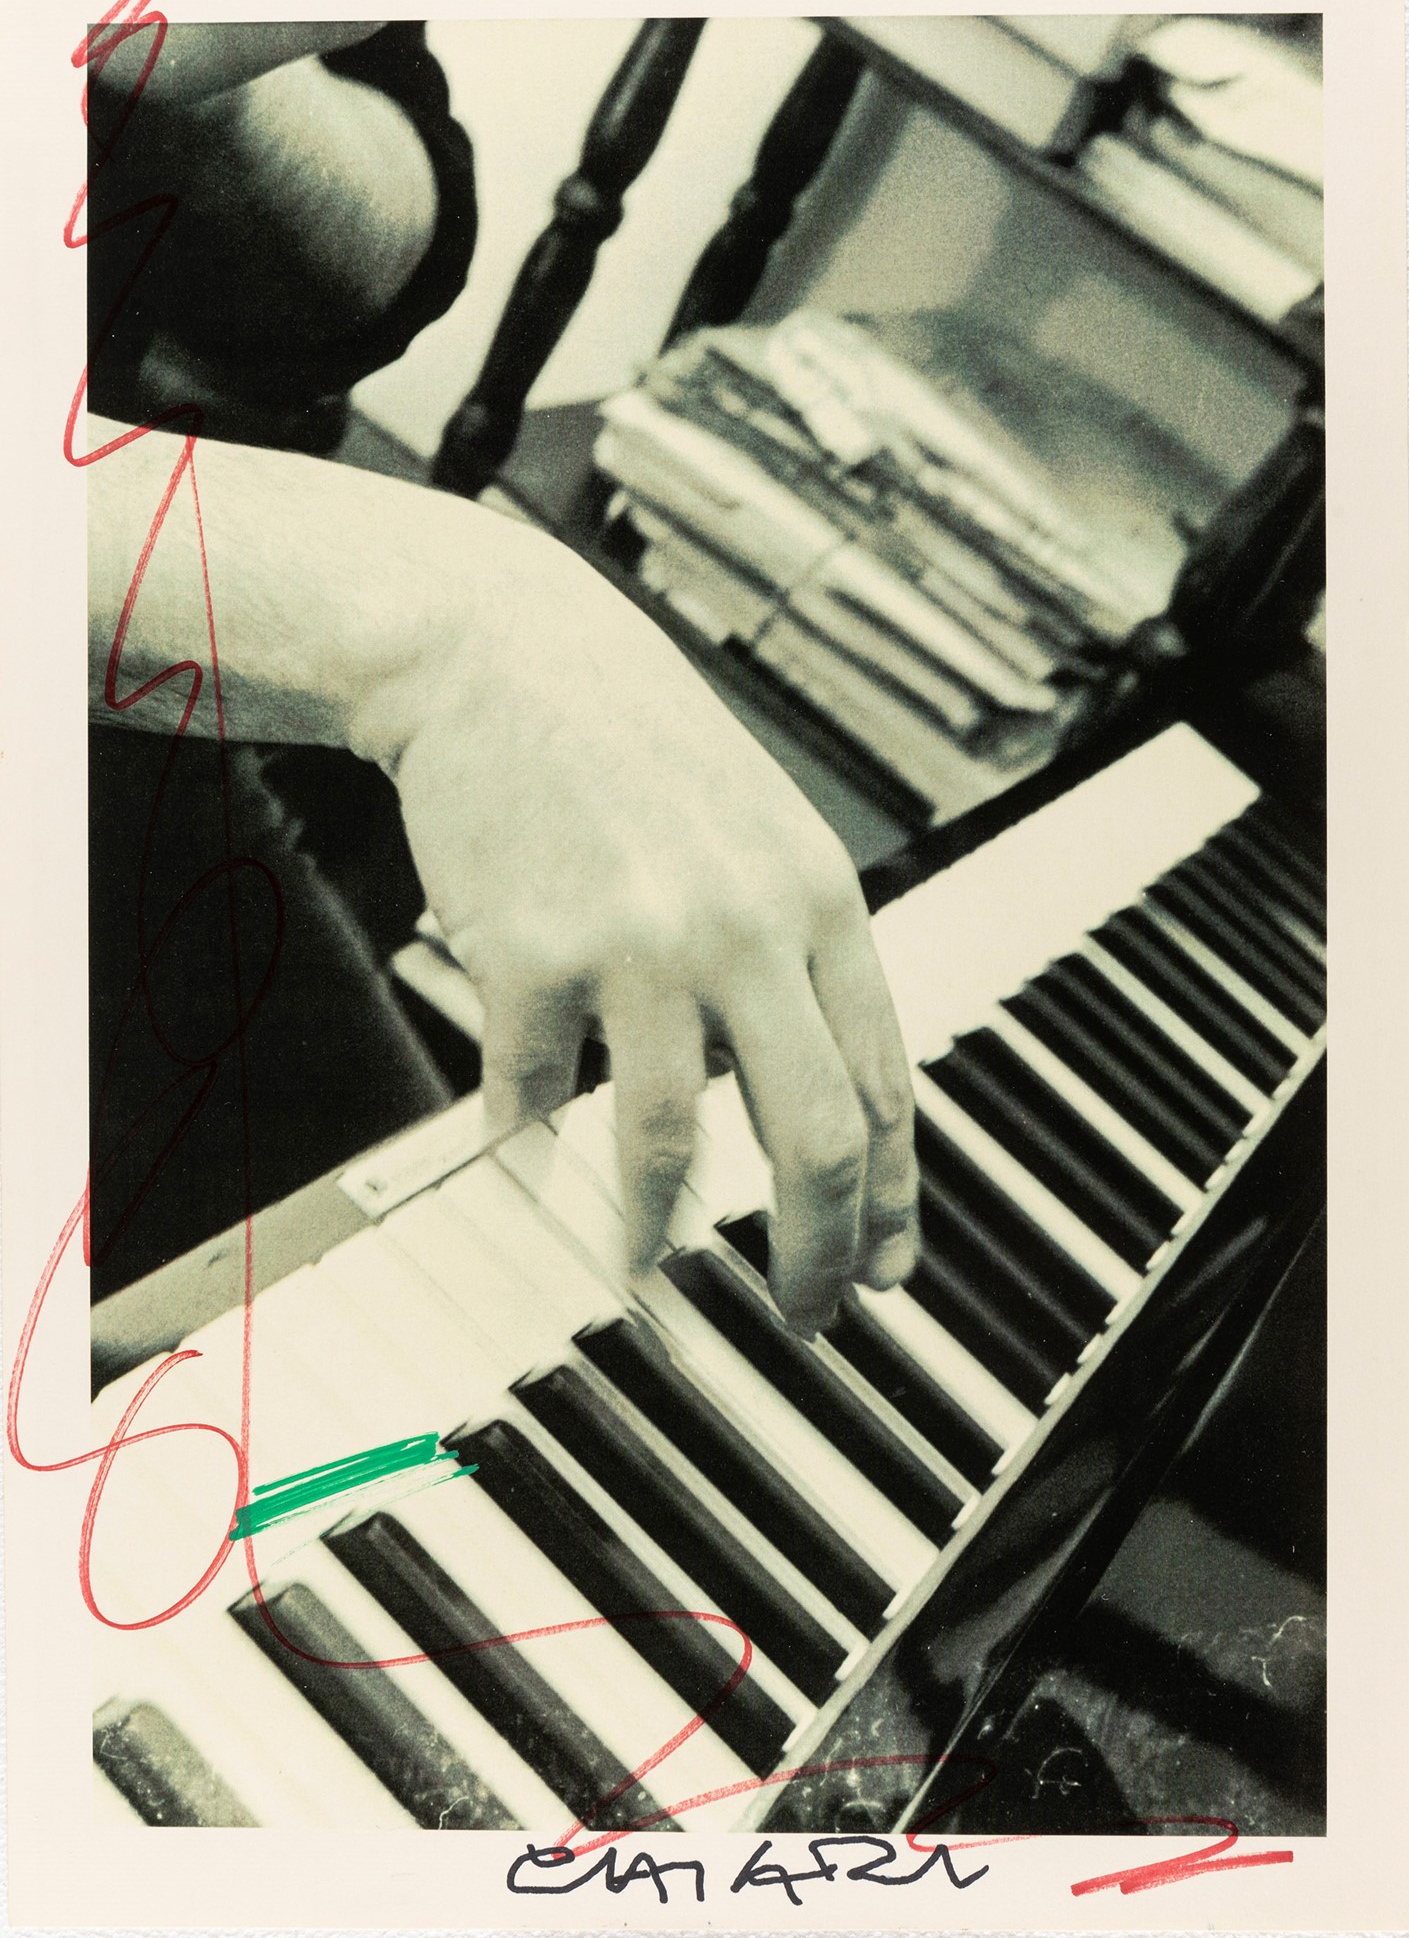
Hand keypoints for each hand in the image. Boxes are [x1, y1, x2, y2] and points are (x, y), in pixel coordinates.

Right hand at [377, 529, 918, 1332]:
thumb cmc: (637, 751)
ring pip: (673, 1141)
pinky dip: (529, 1139)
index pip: (886, 1086)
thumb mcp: (760, 836)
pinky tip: (524, 1150)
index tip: (883, 1271)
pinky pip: (536, 1095)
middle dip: (817, 1250)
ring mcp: (638, 941)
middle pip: (816, 1135)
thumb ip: (798, 963)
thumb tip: (823, 1112)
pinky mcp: (530, 953)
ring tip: (647, 1264)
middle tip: (803, 1312)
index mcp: (820, 901)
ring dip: (659, 1228)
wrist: (506, 654)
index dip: (892, 1201)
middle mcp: (746, 926)